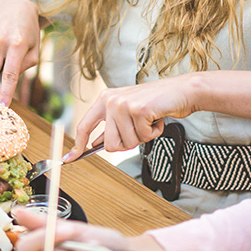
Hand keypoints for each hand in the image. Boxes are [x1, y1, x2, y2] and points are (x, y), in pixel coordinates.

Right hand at [0, 0, 40, 104]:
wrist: (15, 6)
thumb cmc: (27, 32)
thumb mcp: (35, 50)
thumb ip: (24, 67)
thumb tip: (5, 81)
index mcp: (17, 44)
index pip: (9, 74)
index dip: (5, 93)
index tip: (2, 106)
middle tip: (3, 67)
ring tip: (2, 48)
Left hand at [67, 76, 199, 159]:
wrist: (180, 91)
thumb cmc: (155, 103)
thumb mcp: (127, 112)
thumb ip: (111, 126)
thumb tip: (94, 144)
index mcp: (104, 99)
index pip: (84, 126)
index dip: (77, 145)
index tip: (69, 159)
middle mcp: (110, 100)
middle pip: (109, 145)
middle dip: (127, 144)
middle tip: (139, 131)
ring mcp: (123, 104)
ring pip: (127, 143)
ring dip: (143, 137)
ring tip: (149, 121)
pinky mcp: (138, 110)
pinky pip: (143, 137)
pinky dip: (154, 133)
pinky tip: (157, 119)